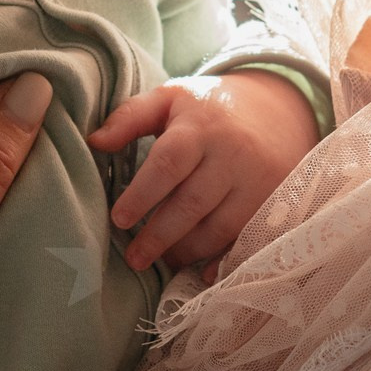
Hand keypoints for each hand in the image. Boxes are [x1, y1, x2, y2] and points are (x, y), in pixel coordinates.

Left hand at [91, 69, 319, 273]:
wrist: (276, 110)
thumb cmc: (209, 108)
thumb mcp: (170, 98)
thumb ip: (130, 117)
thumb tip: (93, 142)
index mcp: (201, 127)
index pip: (169, 163)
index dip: (142, 195)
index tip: (118, 220)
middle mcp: (233, 154)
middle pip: (193, 203)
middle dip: (160, 235)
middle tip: (133, 258)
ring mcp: (258, 181)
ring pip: (220, 227)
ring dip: (187, 250)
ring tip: (162, 261)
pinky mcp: (273, 202)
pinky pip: (247, 238)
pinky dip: (224, 260)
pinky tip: (201, 272)